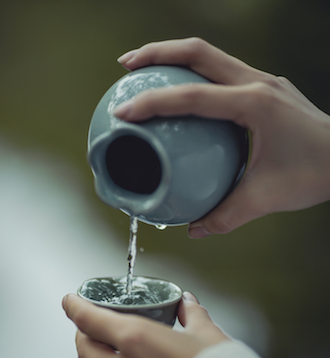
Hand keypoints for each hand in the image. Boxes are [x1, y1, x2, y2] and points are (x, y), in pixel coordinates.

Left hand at [62, 292, 228, 357]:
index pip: (89, 320)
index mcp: (137, 338)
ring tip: (104, 353)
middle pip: (86, 349)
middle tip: (87, 326)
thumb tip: (187, 304)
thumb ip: (192, 314)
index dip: (75, 307)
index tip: (70, 301)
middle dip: (82, 334)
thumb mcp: (208, 332)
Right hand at [115, 38, 329, 235]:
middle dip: (156, 54)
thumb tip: (193, 229)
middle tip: (125, 67)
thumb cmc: (316, 172)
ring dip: (175, 56)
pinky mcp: (265, 87)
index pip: (192, 97)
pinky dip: (195, 75)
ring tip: (146, 70)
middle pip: (197, 51)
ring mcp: (263, 80)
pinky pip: (222, 71)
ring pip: (210, 54)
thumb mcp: (264, 198)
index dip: (153, 103)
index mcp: (254, 104)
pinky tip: (184, 94)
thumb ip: (224, 215)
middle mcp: (257, 82)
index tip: (124, 112)